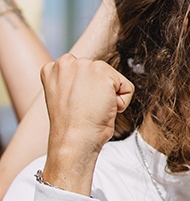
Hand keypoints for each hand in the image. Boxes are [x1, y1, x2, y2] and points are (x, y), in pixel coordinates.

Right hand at [40, 55, 134, 193]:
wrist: (73, 138)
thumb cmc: (71, 126)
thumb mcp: (65, 97)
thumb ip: (74, 82)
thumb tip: (93, 81)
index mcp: (53, 68)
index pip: (84, 71)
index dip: (86, 92)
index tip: (77, 105)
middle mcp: (66, 61)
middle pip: (100, 72)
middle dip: (99, 91)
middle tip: (86, 108)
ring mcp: (85, 65)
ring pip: (114, 79)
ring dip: (110, 96)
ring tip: (94, 109)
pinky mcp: (103, 72)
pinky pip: (127, 87)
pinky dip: (122, 102)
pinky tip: (106, 109)